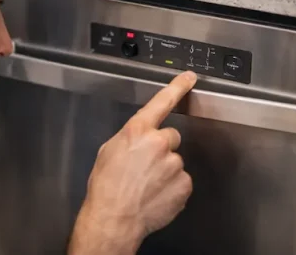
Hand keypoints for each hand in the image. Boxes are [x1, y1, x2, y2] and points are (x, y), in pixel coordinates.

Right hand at [70, 71, 196, 254]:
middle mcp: (159, 144)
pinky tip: (155, 194)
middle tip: (144, 165)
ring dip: (165, 169)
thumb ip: (129, 138)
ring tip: (146, 184)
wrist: (114, 217)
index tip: (190, 77)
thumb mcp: (108, 151)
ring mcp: (174, 165)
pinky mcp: (184, 185)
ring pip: (175, 161)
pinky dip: (172, 186)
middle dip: (160, 147)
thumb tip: (139, 139)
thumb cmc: (106, 185)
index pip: (161, 103)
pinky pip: (181, 180)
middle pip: (170, 137)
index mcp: (137, 131)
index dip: (177, 87)